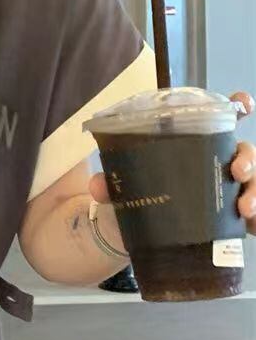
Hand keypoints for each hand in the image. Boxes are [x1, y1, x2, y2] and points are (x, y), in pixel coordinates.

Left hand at [88, 91, 255, 237]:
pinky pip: (253, 218)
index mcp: (191, 145)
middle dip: (247, 158)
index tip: (244, 104)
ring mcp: (225, 191)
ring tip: (244, 207)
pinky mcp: (228, 221)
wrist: (130, 235)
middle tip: (237, 171)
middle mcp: (214, 164)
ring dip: (254, 191)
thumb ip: (108, 183)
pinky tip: (252, 226)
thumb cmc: (133, 196)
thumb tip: (99, 185)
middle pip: (244, 151)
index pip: (220, 119)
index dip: (237, 106)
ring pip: (253, 182)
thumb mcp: (119, 187)